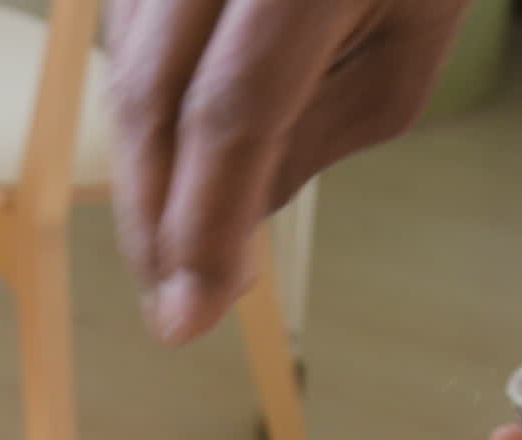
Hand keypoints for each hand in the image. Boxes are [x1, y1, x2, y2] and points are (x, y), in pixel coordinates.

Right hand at [105, 0, 470, 342]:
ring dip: (145, 177)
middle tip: (169, 304)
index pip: (232, 113)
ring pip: (125, 70)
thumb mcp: (397, 64)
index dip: (200, 225)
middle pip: (151, 96)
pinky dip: (145, 119)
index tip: (188, 318)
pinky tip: (177, 166)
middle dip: (153, 220)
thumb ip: (310, 149)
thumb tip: (224, 236)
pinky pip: (124, 39)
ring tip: (179, 248)